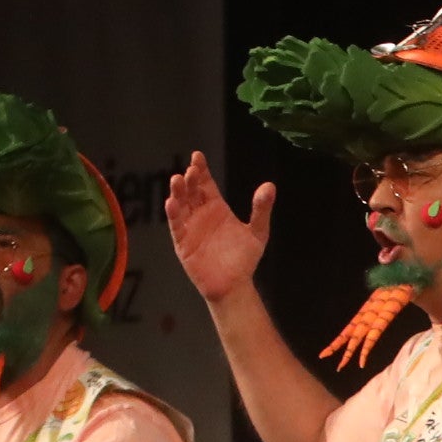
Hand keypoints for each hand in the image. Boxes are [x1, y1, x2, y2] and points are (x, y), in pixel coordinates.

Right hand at [161, 152, 274, 302]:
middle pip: (192, 192)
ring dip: (178, 193)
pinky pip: (176, 227)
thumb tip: (270, 186)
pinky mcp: (183, 244)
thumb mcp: (258, 232)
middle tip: (190, 170)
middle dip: (190, 180)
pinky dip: (173, 215)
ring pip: (181, 206)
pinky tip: (172, 203)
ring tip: (177, 180)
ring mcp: (191, 228)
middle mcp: (201, 215)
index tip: (197, 156)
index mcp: (217, 208)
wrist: (235, 285)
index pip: (206, 184)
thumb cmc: (244, 259)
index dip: (201, 170)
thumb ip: (261, 209)